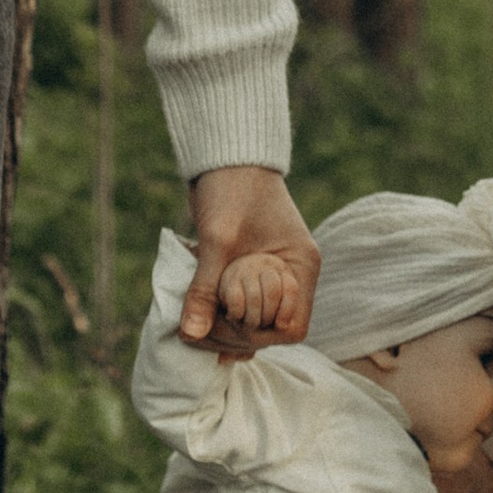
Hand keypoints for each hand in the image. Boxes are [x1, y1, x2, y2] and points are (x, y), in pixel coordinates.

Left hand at [182, 164, 317, 354]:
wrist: (224, 157)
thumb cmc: (230, 190)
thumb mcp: (217, 240)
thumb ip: (205, 289)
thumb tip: (191, 334)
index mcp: (300, 265)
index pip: (292, 326)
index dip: (260, 333)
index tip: (227, 321)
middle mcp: (291, 274)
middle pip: (270, 329)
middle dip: (236, 333)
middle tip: (199, 327)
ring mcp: (270, 275)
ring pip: (253, 321)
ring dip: (224, 327)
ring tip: (193, 324)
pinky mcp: (250, 272)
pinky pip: (240, 307)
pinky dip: (219, 316)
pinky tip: (196, 321)